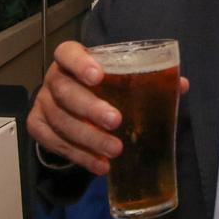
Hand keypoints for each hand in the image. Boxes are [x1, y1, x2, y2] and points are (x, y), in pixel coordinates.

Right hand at [27, 40, 188, 174]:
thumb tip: (181, 85)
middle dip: (90, 108)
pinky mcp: (37, 126)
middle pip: (64, 91)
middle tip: (116, 121)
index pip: (67, 52)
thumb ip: (149, 77)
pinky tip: (99, 165)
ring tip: (115, 150)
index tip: (99, 76)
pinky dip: (78, 156)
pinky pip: (53, 144)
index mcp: (71, 58)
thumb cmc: (104, 84)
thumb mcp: (123, 76)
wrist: (75, 104)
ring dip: (88, 138)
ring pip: (59, 120)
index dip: (80, 63)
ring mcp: (43, 103)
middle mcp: (53, 78)